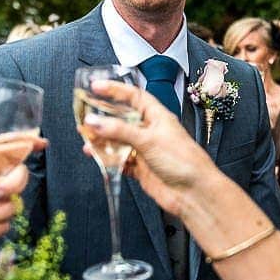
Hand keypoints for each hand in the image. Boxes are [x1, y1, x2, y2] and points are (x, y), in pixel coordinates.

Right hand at [81, 80, 213, 215]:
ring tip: (87, 139)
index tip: (96, 86)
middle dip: (103, 118)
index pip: (134, 97)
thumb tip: (94, 121)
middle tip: (85, 116)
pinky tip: (97, 156)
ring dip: (102, 140)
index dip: (115, 90)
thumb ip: (119, 130)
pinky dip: (107, 159)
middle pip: (122, 119)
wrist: (194, 193)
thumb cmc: (184, 161)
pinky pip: (119, 161)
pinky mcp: (141, 169)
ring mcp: (145, 151)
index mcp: (158, 117)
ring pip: (118, 141)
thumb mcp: (148, 140)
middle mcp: (151, 132)